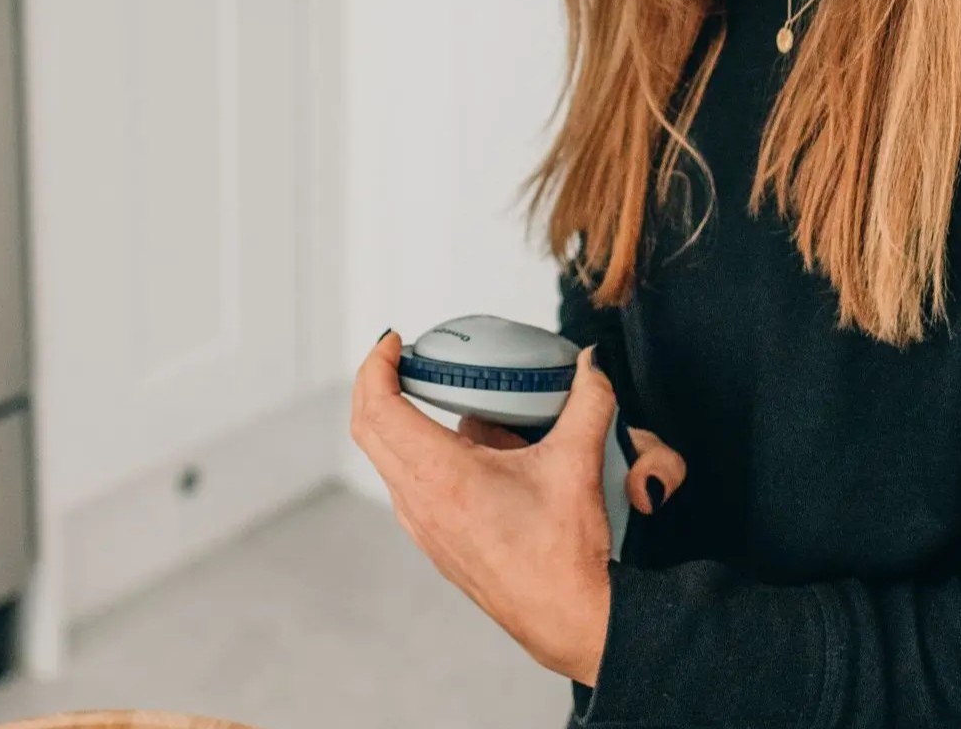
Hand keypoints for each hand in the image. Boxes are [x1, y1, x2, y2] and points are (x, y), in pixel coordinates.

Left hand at [349, 334, 681, 684]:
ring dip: (399, 418)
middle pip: (369, 430)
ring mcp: (422, 526)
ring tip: (436, 392)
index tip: (394, 342)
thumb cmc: (564, 554)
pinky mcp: (435, 540)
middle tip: (403, 358)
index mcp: (442, 477)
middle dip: (377, 384)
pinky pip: (408, 481)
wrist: (566, 619)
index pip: (379, 410)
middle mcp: (419, 503)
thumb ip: (589, 402)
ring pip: (388, 458)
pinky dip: (420, 449)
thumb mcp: (579, 464)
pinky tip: (468, 443)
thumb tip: (591, 365)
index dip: (377, 367)